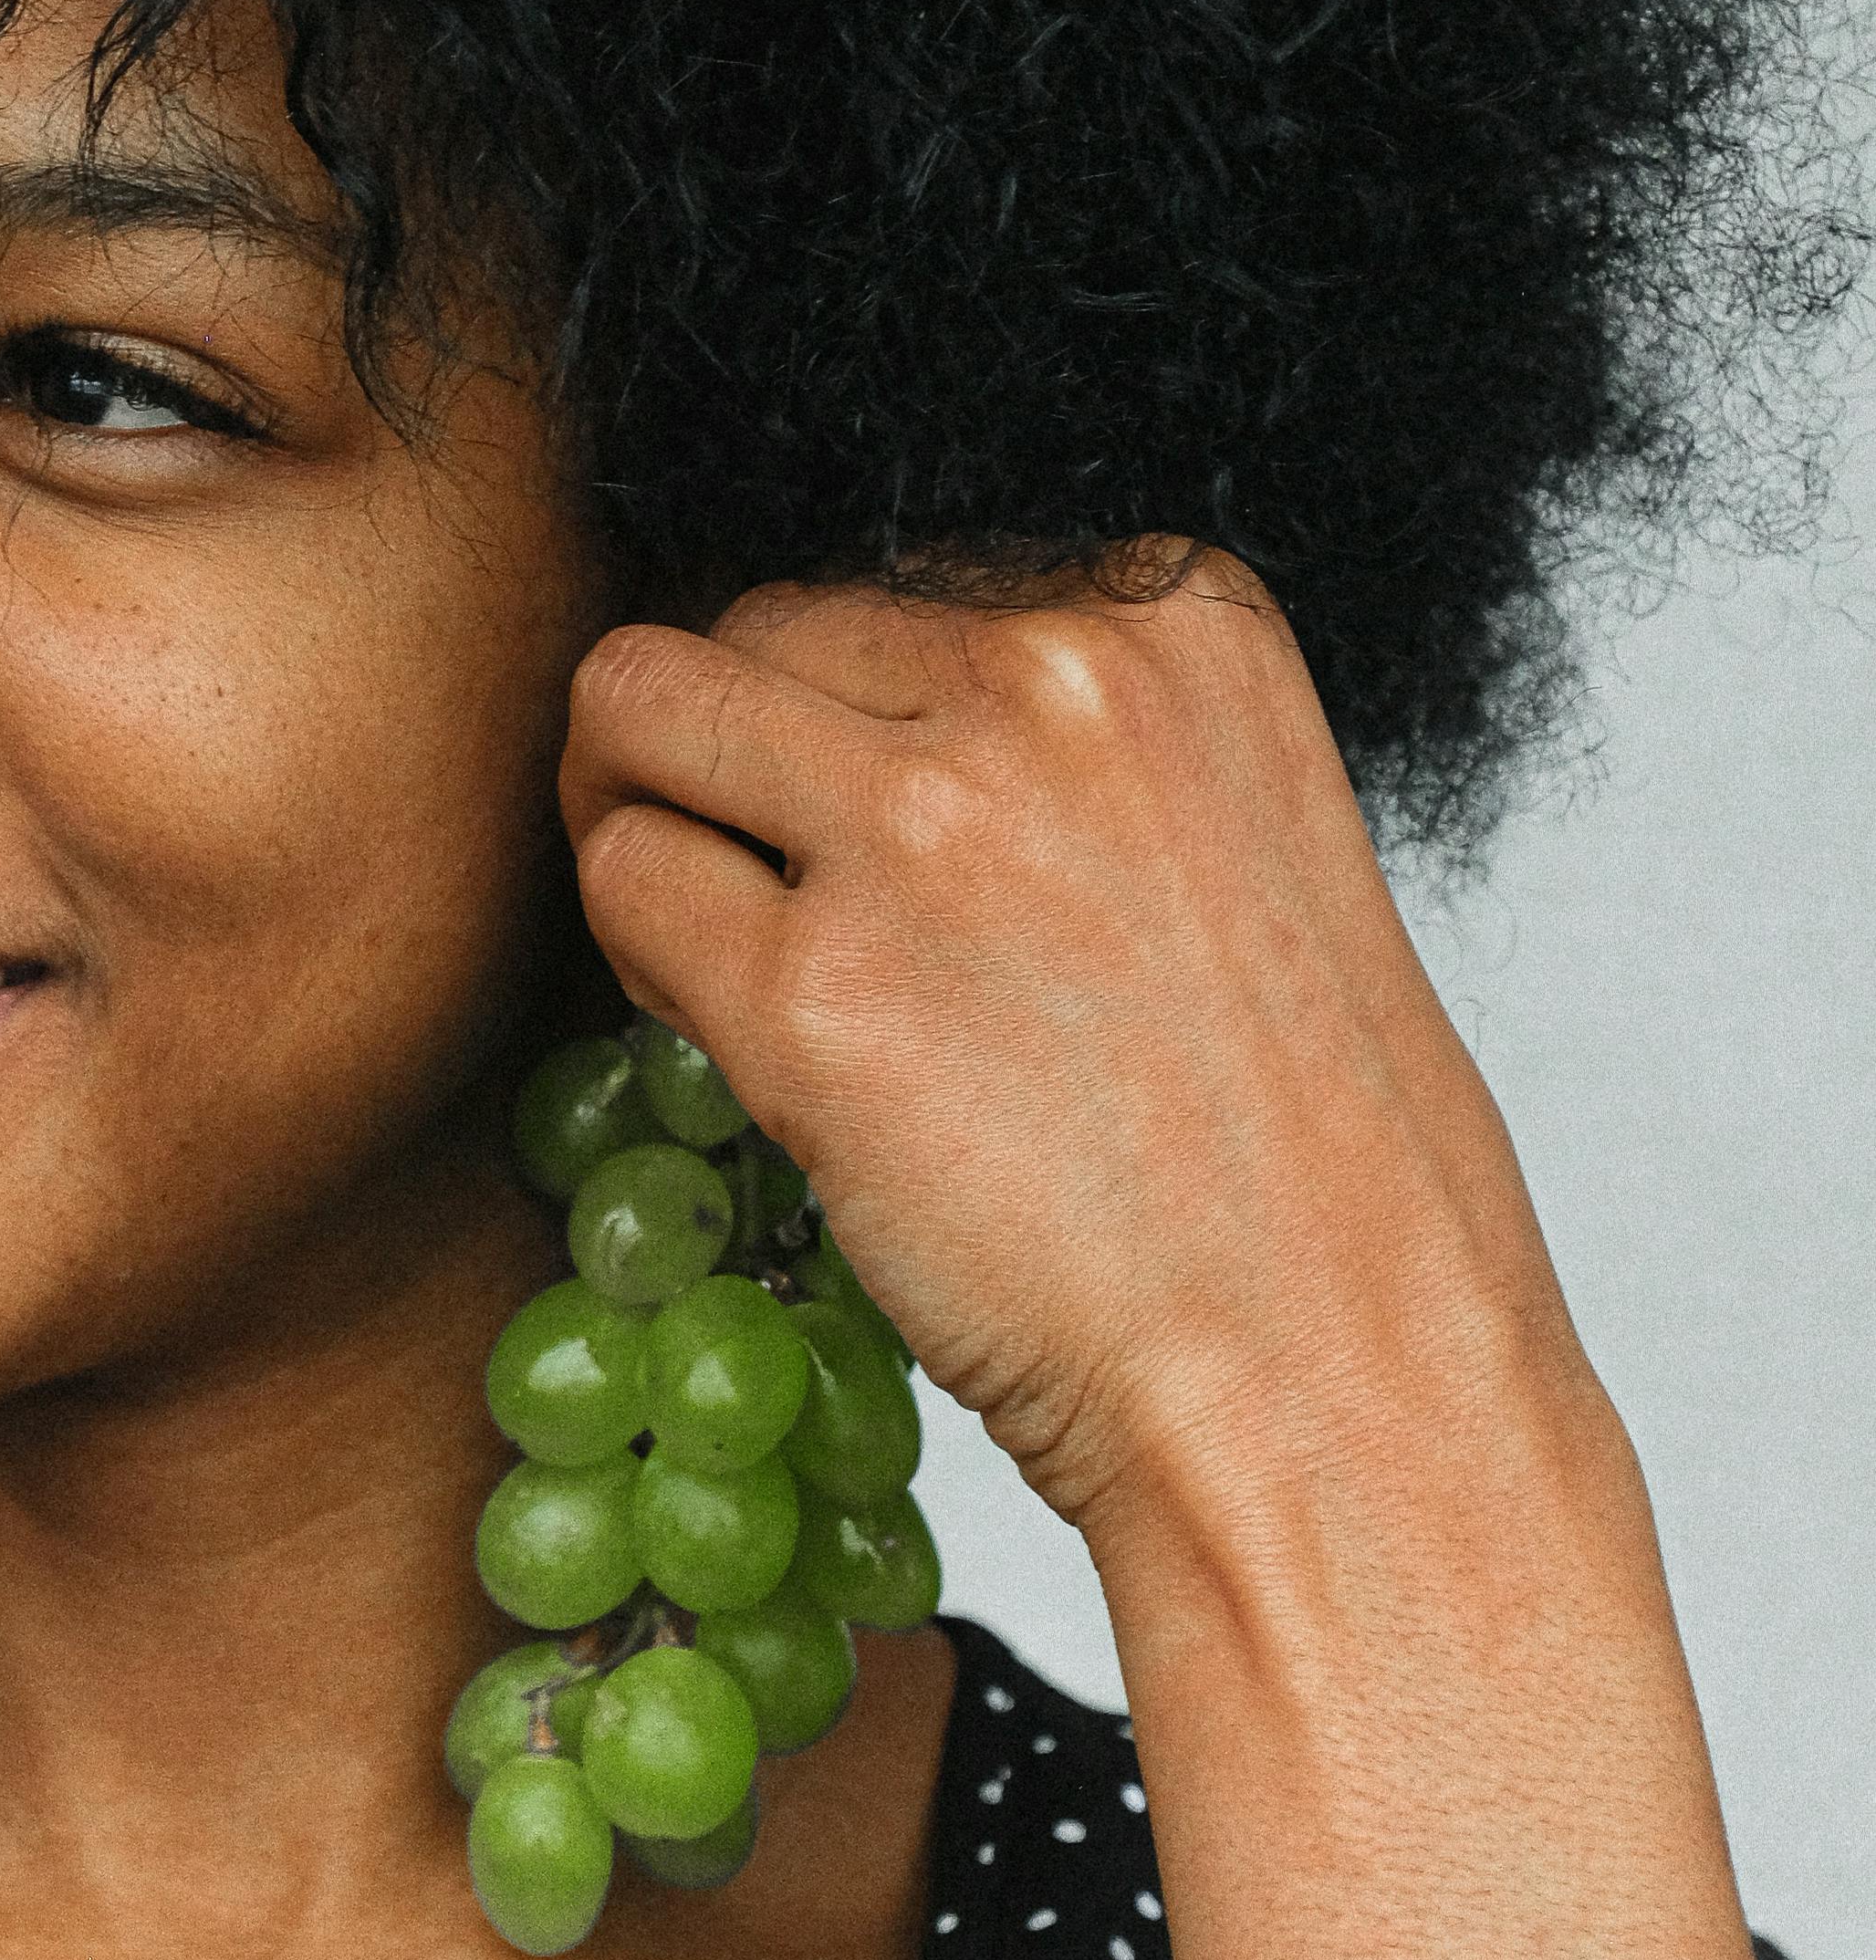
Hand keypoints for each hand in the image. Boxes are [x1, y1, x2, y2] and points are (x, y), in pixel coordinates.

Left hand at [556, 555, 1597, 1565]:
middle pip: (756, 621)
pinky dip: (634, 961)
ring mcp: (924, 827)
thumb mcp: (1242, 852)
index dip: (849, 711)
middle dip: (722, 753)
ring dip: (636, 818)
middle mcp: (1054, 680)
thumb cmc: (1297, 1167)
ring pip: (638, 705)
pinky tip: (729, 1049)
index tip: (877, 831)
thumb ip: (1074, 755)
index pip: (899, 576)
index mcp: (1181, 623)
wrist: (1335, 1384)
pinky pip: (623, 886)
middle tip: (751, 892)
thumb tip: (856, 720)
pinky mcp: (814, 992)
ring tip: (705, 946)